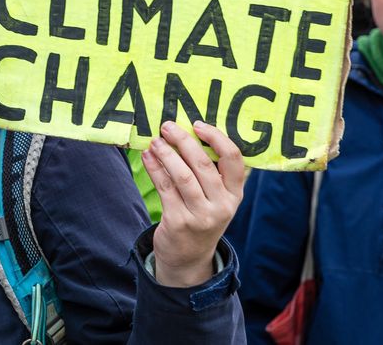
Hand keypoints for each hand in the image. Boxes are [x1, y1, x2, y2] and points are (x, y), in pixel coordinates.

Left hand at [142, 120, 243, 286]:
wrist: (189, 258)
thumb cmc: (201, 217)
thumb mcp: (216, 200)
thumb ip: (211, 173)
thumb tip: (187, 133)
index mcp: (235, 195)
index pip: (234, 160)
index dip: (217, 138)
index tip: (198, 124)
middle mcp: (222, 205)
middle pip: (203, 164)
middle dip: (183, 141)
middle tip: (167, 126)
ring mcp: (200, 215)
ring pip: (182, 175)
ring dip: (166, 154)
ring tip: (155, 141)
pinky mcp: (178, 221)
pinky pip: (164, 187)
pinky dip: (154, 168)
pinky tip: (147, 156)